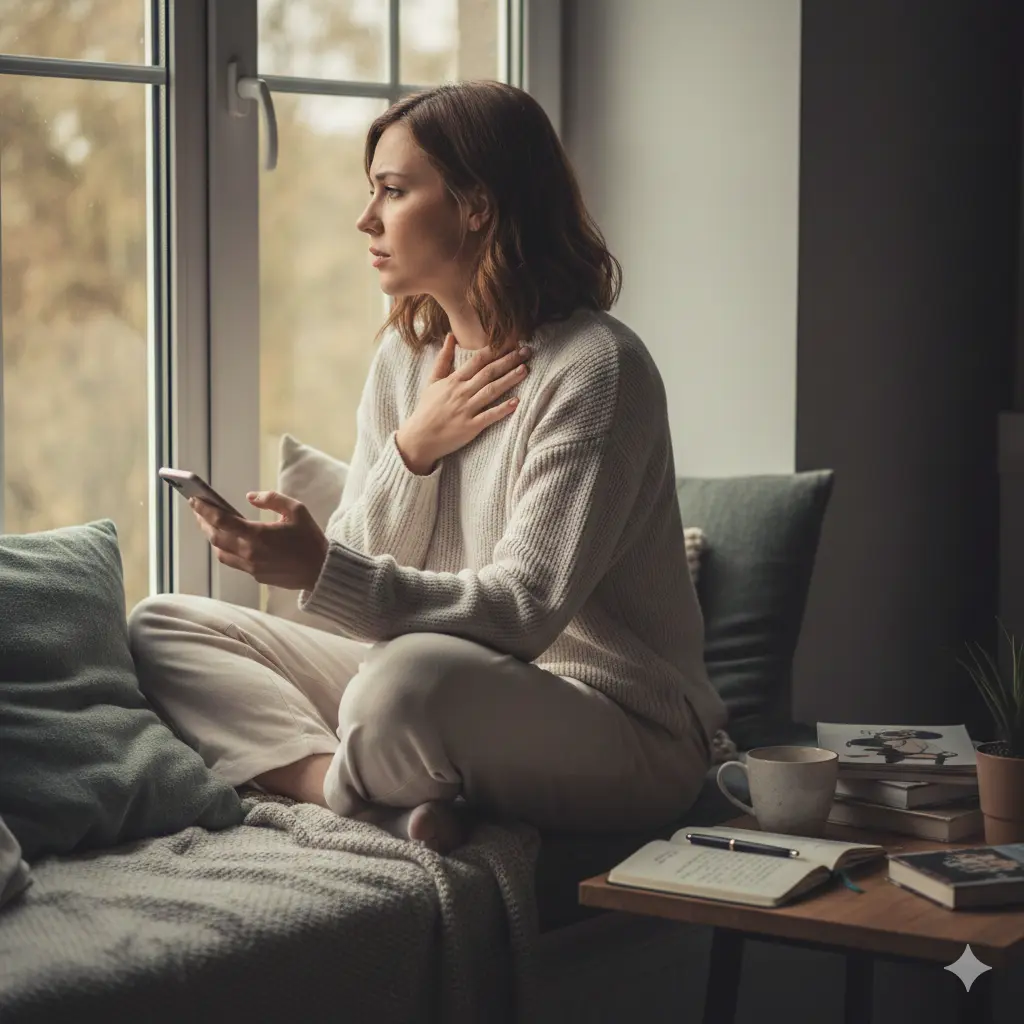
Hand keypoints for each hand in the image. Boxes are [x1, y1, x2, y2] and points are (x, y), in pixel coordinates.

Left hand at [189, 491, 328, 589]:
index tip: (194, 500)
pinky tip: (228, 541)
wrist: (322, 571)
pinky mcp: (256, 576)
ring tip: (210, 525)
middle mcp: (250, 553)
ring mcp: (252, 567)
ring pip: (220, 552)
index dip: (205, 509)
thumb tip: (250, 497)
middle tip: (198, 510)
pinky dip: (226, 549)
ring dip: (212, 537)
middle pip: (215, 537)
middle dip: (203, 522)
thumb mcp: (297, 510)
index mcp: (258, 535)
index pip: (221, 520)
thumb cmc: (310, 540)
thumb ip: (272, 499)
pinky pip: (234, 562)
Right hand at [395, 333, 531, 472]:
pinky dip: (502, 409)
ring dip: (509, 380)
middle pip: (488, 373)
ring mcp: (466, 409)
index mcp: (454, 380)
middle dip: (508, 360)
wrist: (419, 438)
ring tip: (525, 370)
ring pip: (491, 391)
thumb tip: (449, 337)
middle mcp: (461, 392)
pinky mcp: (470, 427)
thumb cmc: (427, 409)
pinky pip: (489, 416)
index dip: (495, 349)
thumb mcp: (432, 381)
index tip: (511, 341)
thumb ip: (443, 359)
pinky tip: (516, 402)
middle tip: (526, 351)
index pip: (478, 360)